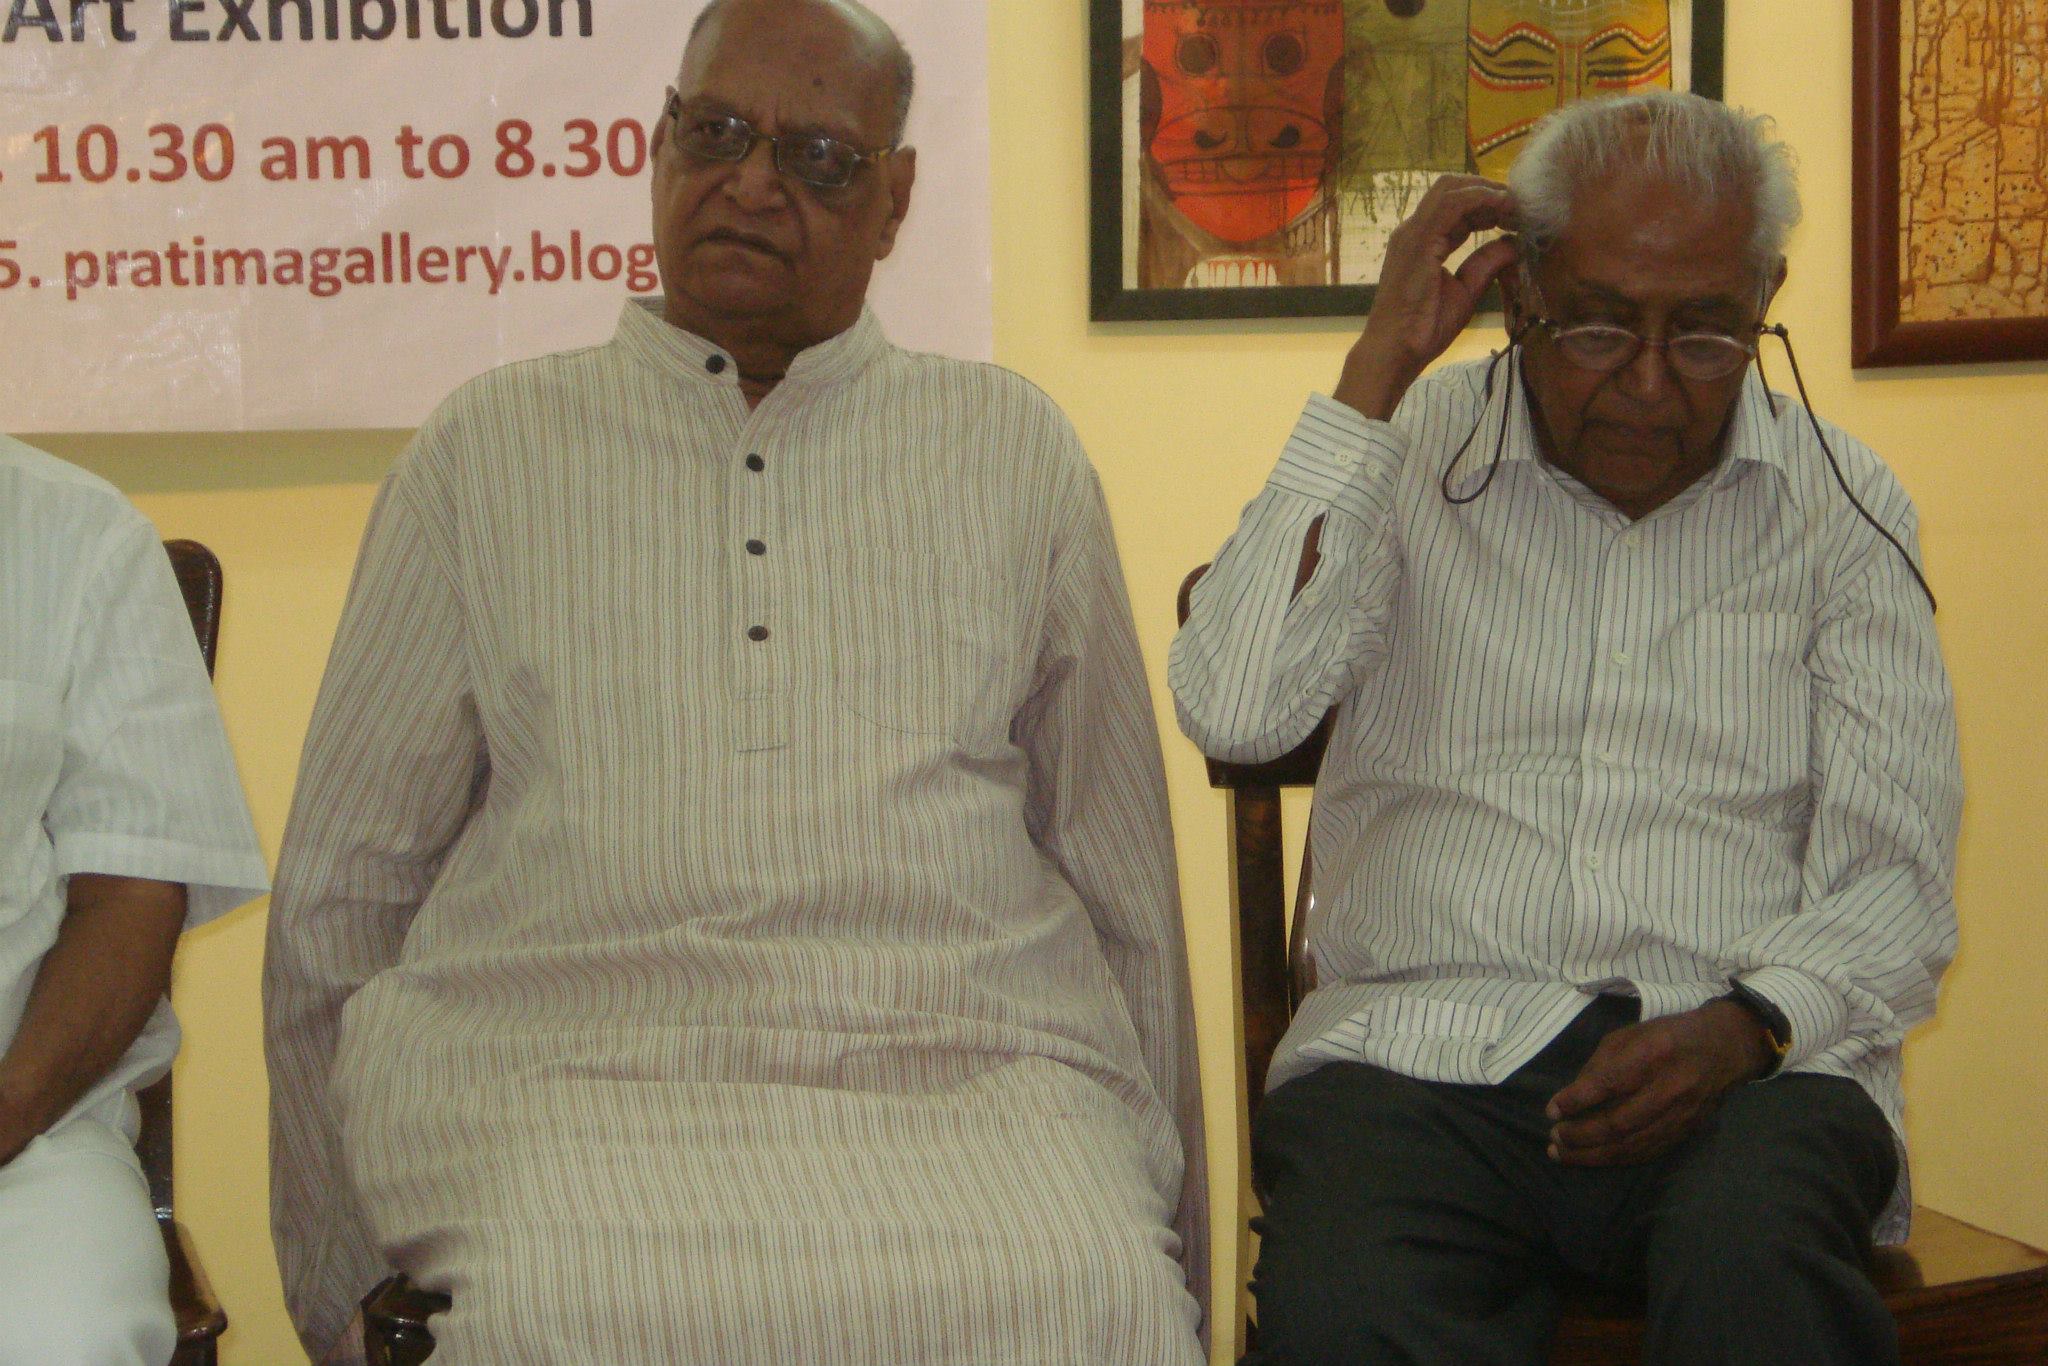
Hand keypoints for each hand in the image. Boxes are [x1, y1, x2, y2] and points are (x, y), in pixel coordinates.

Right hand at [1332, 174, 1519, 420]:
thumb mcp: (1466, 291)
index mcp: (1422, 242)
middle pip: (1452, 188)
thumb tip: (1513, 244)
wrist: (1396, 351)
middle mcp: (1413, 231)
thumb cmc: (1422, 329)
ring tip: (1516, 204)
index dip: (1488, 205)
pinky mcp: (1419, 240)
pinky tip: (1505, 207)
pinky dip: (1482, 198)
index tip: (1517, 214)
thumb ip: (1486, 265)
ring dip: (1488, 190)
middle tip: (1520, 204)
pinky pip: (1452, 204)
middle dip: (1488, 189)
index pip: (1456, 208)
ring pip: (1452, 188)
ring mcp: (1413, 233)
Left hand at [1544, 1000, 1771, 1166]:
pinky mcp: (1687, 1132)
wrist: (1724, 1048)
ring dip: (1593, 1154)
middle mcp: (1671, 1087)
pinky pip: (1647, 1152)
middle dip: (1581, 1135)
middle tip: (1554, 1136)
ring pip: (1632, 1145)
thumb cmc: (1669, 1036)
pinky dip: (1617, 1158)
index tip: (1552, 1109)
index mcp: (1655, 1053)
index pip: (1609, 1083)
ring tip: (1563, 1153)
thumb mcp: (1630, 1034)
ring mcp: (1682, 1115)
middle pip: (1619, 1123)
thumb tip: (1571, 1098)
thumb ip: (1600, 1064)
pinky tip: (1594, 1157)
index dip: (1576, 1100)